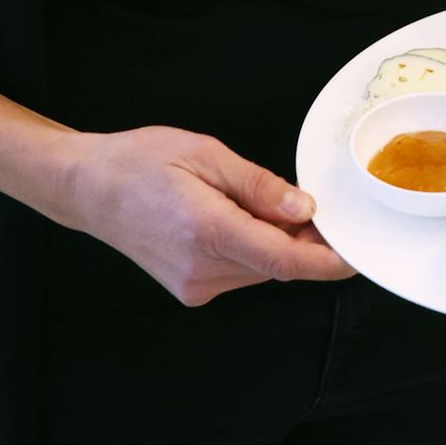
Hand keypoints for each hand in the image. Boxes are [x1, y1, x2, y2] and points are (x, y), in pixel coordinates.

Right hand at [62, 127, 348, 305]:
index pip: (285, 259)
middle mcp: (202, 269)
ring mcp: (194, 285)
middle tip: (308, 204)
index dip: (329, 259)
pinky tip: (236, 219)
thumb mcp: (206, 155)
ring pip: (262, 270)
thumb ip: (260, 186)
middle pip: (278, 264)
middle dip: (304, 239)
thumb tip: (304, 209)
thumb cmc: (139, 163)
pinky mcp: (190, 289)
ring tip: (256, 203)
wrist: (88, 188)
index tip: (357, 252)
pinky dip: (253, 250)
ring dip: (277, 243)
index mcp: (208, 231)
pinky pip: (241, 272)